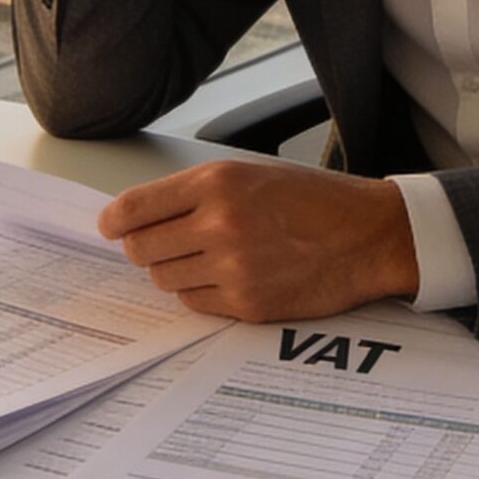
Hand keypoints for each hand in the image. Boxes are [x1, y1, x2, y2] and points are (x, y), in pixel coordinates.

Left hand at [99, 160, 419, 323]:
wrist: (369, 236)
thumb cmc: (315, 200)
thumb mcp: (252, 174)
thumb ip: (197, 192)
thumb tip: (141, 214)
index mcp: (218, 184)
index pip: (135, 208)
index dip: (114, 220)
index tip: (109, 226)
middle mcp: (219, 225)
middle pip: (141, 249)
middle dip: (144, 247)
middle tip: (161, 243)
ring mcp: (232, 269)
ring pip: (164, 279)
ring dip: (173, 270)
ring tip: (205, 258)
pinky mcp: (247, 304)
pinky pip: (194, 304)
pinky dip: (199, 293)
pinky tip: (226, 276)